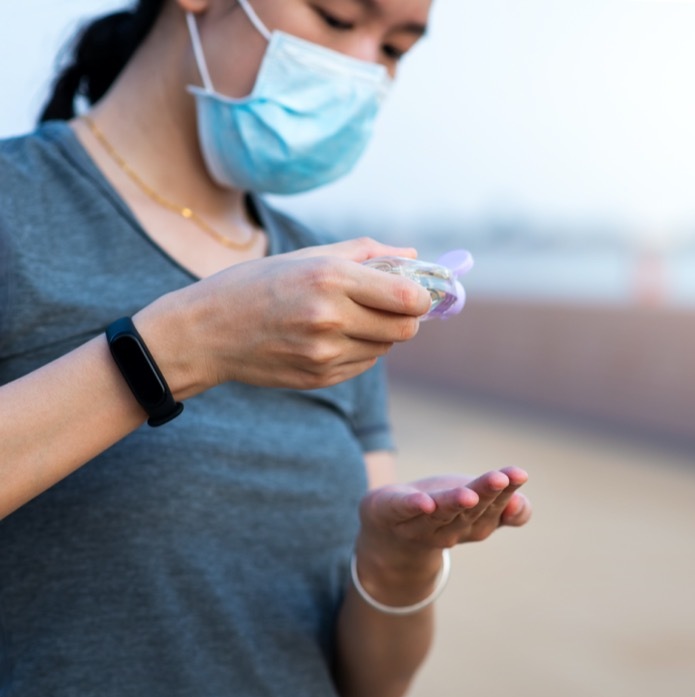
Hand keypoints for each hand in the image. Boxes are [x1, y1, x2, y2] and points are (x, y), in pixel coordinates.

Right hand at [133, 238, 431, 396]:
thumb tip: (412, 254)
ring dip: (378, 333)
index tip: (417, 291)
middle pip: (406, 328)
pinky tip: (328, 337)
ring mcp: (324, 352)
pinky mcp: (319, 377)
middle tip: (389, 305)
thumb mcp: (307, 255)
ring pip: (385, 347)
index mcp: (329, 278)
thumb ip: (366, 253)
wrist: (204, 333)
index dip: (422, 296)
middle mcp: (330, 317)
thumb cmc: (256, 285)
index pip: (408, 297)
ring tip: (345, 318)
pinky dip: (358, 350)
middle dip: (406, 316)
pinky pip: (363, 364)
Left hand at [355, 467, 531, 572]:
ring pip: (440, 512)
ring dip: (454, 503)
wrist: (390, 529)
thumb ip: (513, 508)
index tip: (519, 474)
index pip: (496, 508)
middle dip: (486, 493)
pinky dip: (414, 506)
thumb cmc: (444, 510)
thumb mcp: (482, 502)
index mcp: (475, 526)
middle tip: (500, 479)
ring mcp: (419, 524)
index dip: (508, 491)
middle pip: (471, 509)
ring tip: (469, 494)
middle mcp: (451, 529)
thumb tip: (520, 504)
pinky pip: (403, 509)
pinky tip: (424, 503)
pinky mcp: (391, 511)